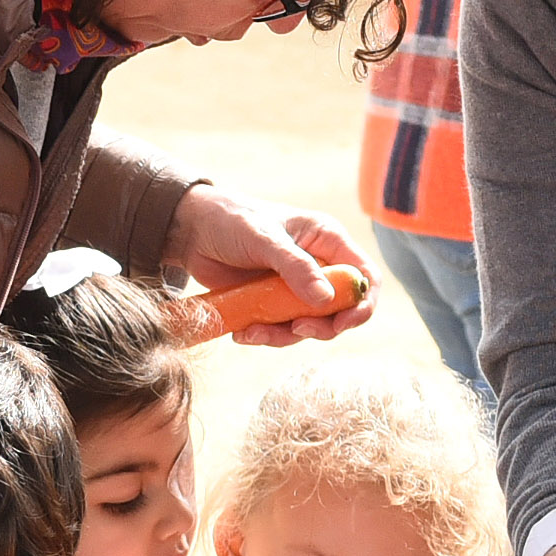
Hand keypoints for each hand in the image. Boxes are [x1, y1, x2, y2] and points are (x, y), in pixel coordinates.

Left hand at [158, 187, 371, 348]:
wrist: (191, 231)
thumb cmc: (232, 220)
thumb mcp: (264, 239)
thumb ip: (295, 267)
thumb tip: (326, 300)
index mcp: (327, 241)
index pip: (363, 276)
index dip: (362, 303)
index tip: (344, 324)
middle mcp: (318, 265)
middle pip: (340, 309)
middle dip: (321, 326)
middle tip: (296, 329)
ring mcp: (295, 287)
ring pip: (308, 324)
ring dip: (284, 335)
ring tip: (253, 331)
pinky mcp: (272, 303)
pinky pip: (280, 329)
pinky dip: (264, 336)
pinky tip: (242, 332)